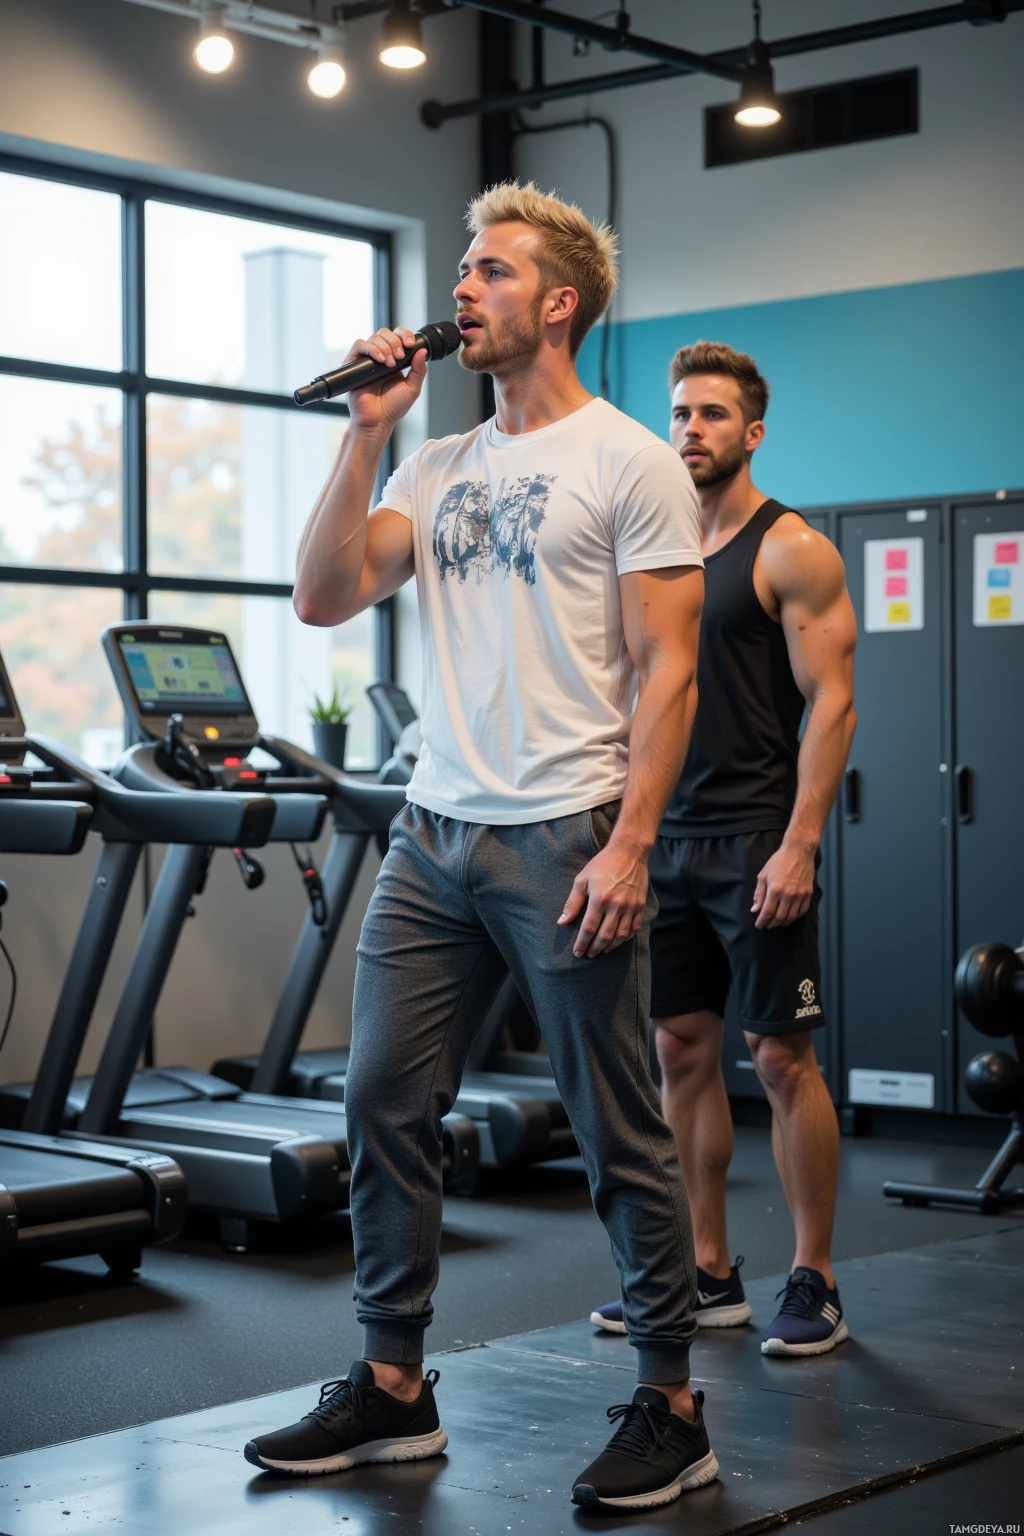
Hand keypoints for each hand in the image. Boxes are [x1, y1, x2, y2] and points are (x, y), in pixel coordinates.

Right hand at [345, 327, 427, 434]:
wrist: (377, 420)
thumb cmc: (392, 408)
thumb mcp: (412, 388)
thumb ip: (419, 370)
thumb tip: (422, 350)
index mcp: (394, 360)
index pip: (397, 337)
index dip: (404, 335)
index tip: (410, 344)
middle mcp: (380, 357)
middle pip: (385, 333)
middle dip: (395, 342)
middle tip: (400, 357)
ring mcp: (366, 360)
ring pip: (374, 337)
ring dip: (385, 347)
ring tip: (390, 364)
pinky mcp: (353, 363)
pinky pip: (359, 345)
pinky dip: (371, 349)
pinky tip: (380, 360)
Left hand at [558, 839, 648, 958]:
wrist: (629, 852)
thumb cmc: (602, 865)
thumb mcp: (582, 880)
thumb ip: (572, 903)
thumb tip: (562, 922)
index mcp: (599, 899)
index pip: (589, 928)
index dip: (582, 943)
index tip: (577, 953)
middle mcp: (616, 905)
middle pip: (605, 936)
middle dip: (595, 949)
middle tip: (589, 955)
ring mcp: (630, 906)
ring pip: (620, 935)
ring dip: (610, 947)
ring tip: (601, 951)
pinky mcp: (640, 905)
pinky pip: (634, 928)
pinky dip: (626, 938)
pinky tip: (618, 940)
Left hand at [751, 840, 815, 929]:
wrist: (798, 851)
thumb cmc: (778, 861)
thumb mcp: (763, 875)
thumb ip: (759, 894)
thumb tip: (755, 910)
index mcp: (775, 889)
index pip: (767, 912)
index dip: (762, 921)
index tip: (759, 925)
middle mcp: (788, 894)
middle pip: (779, 917)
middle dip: (772, 924)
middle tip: (767, 925)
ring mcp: (800, 894)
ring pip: (791, 916)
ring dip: (783, 922)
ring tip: (777, 923)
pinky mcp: (808, 893)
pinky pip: (802, 911)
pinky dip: (795, 917)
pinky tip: (790, 916)